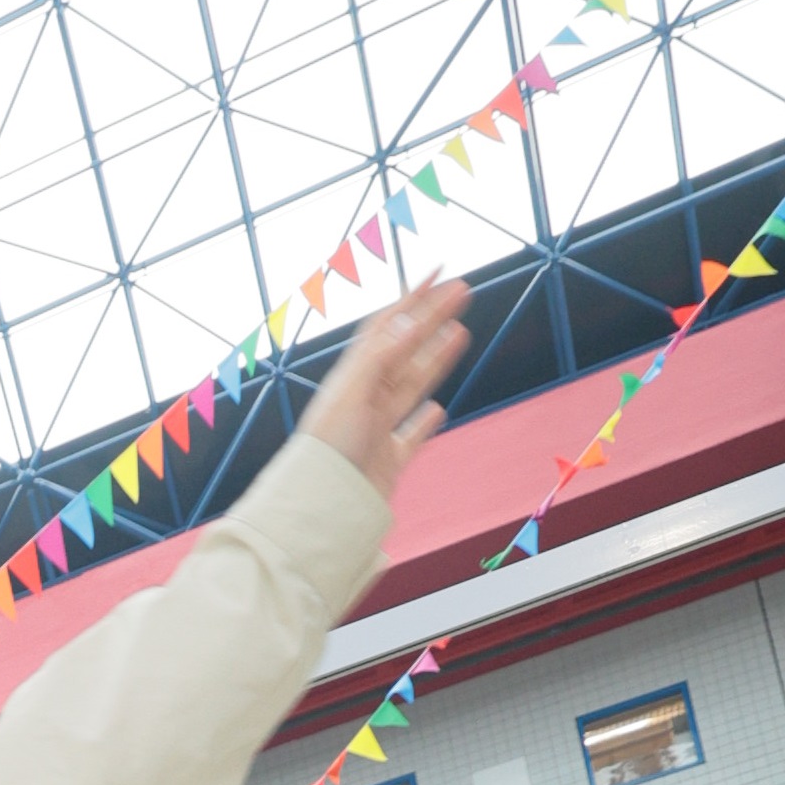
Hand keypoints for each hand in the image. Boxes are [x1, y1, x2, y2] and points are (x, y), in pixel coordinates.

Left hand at [301, 277, 468, 502]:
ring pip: (411, 386)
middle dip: (432, 319)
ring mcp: (376, 431)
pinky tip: (436, 409)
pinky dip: (423, 422)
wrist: (321, 510)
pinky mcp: (386, 462)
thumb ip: (382, 357)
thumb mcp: (354, 396)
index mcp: (352, 379)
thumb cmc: (326, 452)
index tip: (438, 273)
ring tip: (459, 334)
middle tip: (462, 292)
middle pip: (404, 351)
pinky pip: (409, 437)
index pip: (385, 328)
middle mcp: (364, 401)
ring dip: (435, 358)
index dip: (411, 299)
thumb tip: (411, 320)